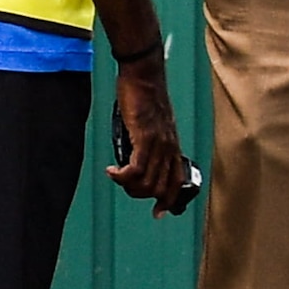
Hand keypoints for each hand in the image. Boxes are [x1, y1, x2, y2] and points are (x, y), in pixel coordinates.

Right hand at [107, 57, 197, 210]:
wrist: (144, 75)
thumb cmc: (143, 94)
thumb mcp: (148, 122)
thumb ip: (145, 140)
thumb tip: (132, 155)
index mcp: (172, 145)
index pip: (176, 182)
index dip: (168, 200)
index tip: (158, 212)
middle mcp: (169, 148)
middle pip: (159, 188)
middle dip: (139, 194)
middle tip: (123, 185)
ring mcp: (159, 144)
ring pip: (148, 182)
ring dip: (128, 186)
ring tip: (115, 176)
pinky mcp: (145, 138)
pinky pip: (136, 169)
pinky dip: (122, 176)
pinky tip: (112, 171)